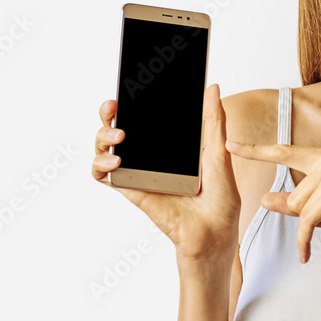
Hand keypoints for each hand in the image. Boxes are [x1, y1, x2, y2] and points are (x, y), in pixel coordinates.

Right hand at [91, 84, 240, 261]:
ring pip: (104, 147)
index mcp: (171, 146)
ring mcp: (138, 172)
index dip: (134, 101)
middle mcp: (151, 157)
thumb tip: (211, 87)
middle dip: (109, 112)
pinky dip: (100, 164)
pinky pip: (102, 174)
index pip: (146, 118)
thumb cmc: (220, 200)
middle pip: (118, 128)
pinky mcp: (130, 189)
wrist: (215, 233)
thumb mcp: (219, 153)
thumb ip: (213, 121)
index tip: (133, 87)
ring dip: (103, 136)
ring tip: (120, 135)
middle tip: (114, 106)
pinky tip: (116, 160)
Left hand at [226, 142, 320, 262]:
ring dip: (312, 227)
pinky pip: (307, 220)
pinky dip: (305, 240)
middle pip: (293, 194)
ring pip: (299, 208)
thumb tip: (264, 199)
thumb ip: (296, 203)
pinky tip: (307, 254)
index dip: (255, 150)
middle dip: (307, 216)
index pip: (285, 152)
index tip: (230, 144)